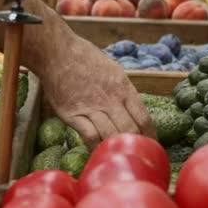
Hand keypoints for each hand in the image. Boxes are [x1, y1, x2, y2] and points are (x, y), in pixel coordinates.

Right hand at [41, 36, 155, 146]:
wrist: (56, 53)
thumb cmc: (85, 58)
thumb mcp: (114, 70)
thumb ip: (123, 92)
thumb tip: (133, 110)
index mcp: (123, 88)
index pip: (144, 119)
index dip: (150, 137)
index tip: (150, 145)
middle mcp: (110, 100)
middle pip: (130, 131)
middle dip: (134, 145)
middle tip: (133, 154)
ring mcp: (91, 108)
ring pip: (111, 136)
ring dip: (114, 148)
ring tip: (115, 155)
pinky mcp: (72, 115)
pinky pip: (89, 137)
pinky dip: (95, 147)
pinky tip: (96, 150)